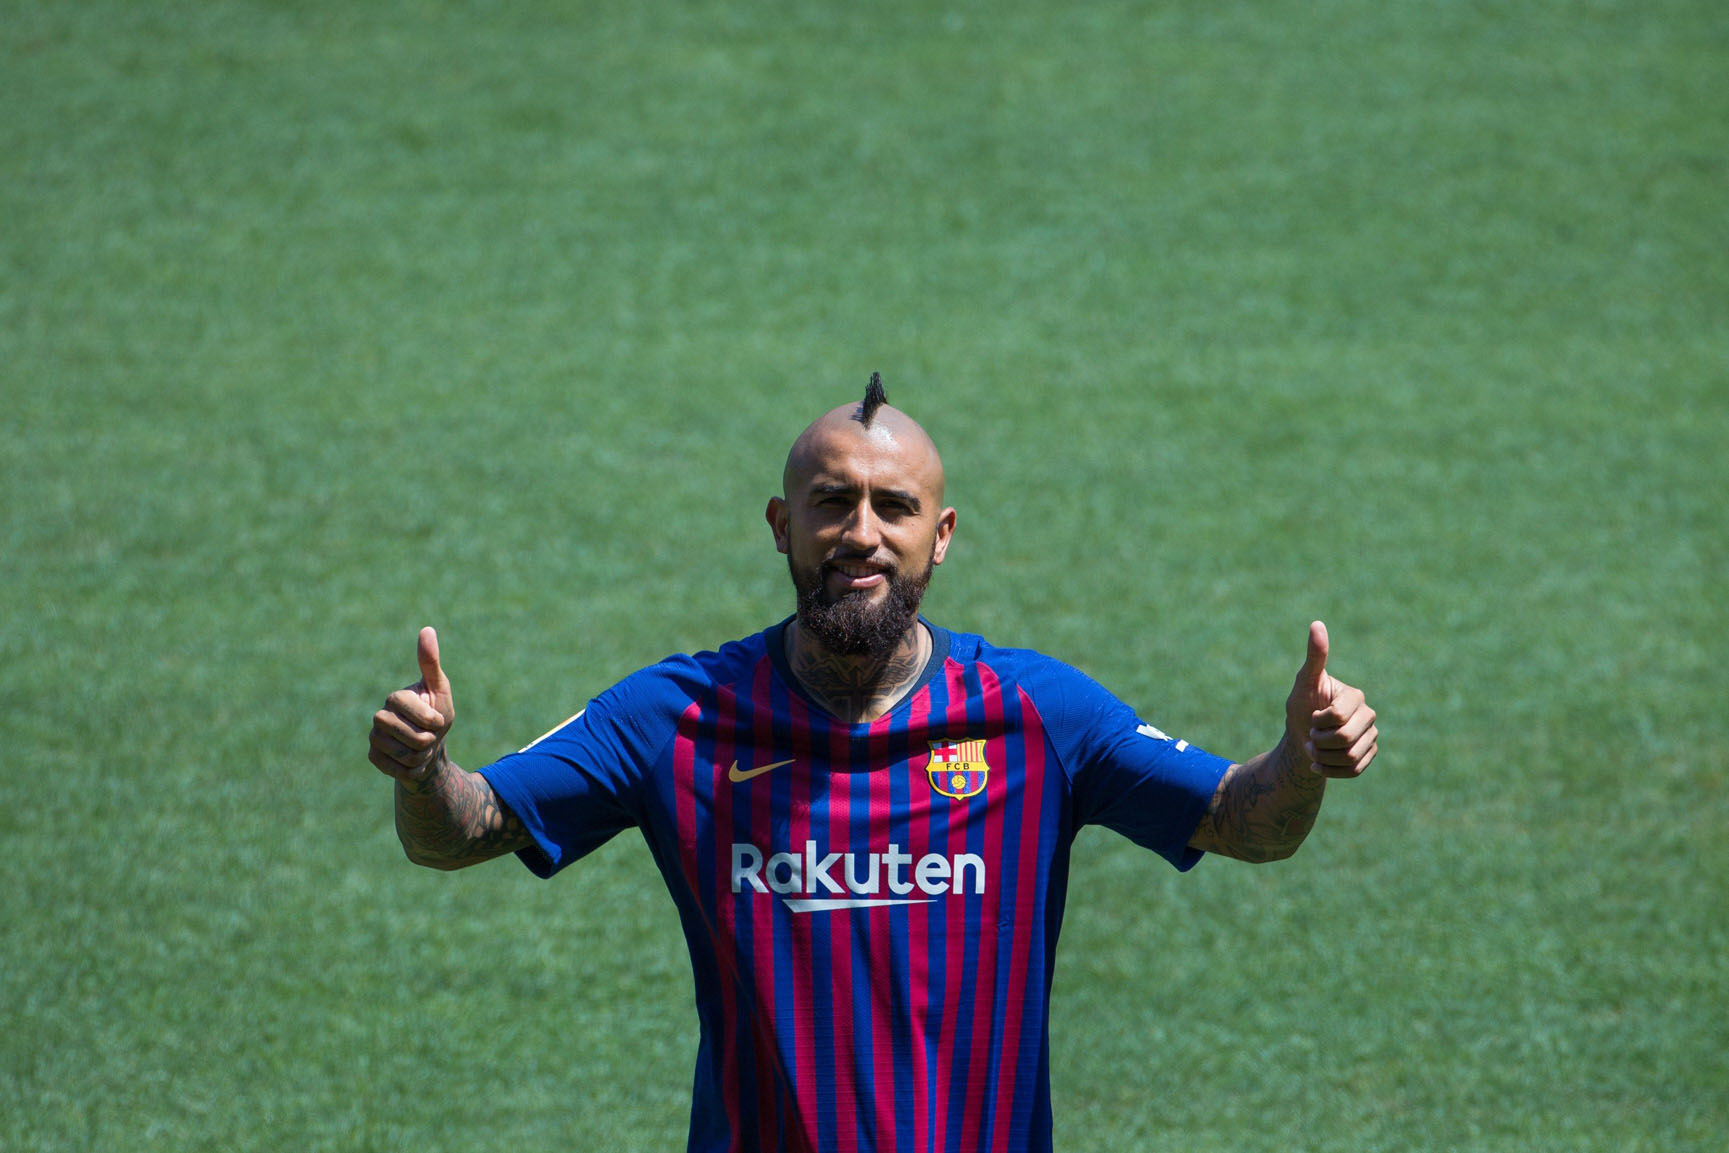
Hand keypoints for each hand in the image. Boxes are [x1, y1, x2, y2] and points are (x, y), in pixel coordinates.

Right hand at [368, 626, 456, 783]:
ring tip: (422, 747)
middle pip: (410, 736)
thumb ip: (431, 663)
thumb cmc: (437, 715)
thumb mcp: (440, 690)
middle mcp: (380, 715)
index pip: (410, 710)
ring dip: (423, 756)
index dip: (431, 719)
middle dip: (429, 740)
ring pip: (405, 755)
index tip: (437, 720)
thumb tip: (427, 629)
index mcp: (395, 698)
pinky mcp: (373, 757)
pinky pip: (397, 769)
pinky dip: (413, 769)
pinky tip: (411, 761)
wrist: (431, 749)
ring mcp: (374, 737)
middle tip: (429, 734)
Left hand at [1285, 621, 1377, 778]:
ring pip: (1350, 757)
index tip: (1312, 716)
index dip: (1318, 721)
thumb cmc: (1301, 707)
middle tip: (1311, 734)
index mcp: (1356, 696)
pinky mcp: (1369, 755)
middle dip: (1319, 741)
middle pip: (1345, 738)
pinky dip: (1331, 771)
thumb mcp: (1304, 683)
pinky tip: (1317, 765)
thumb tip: (1317, 623)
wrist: (1300, 738)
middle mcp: (1369, 716)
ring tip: (1314, 749)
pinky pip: (1355, 771)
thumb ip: (1314, 657)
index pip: (1338, 716)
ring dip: (1323, 758)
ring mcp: (1371, 737)